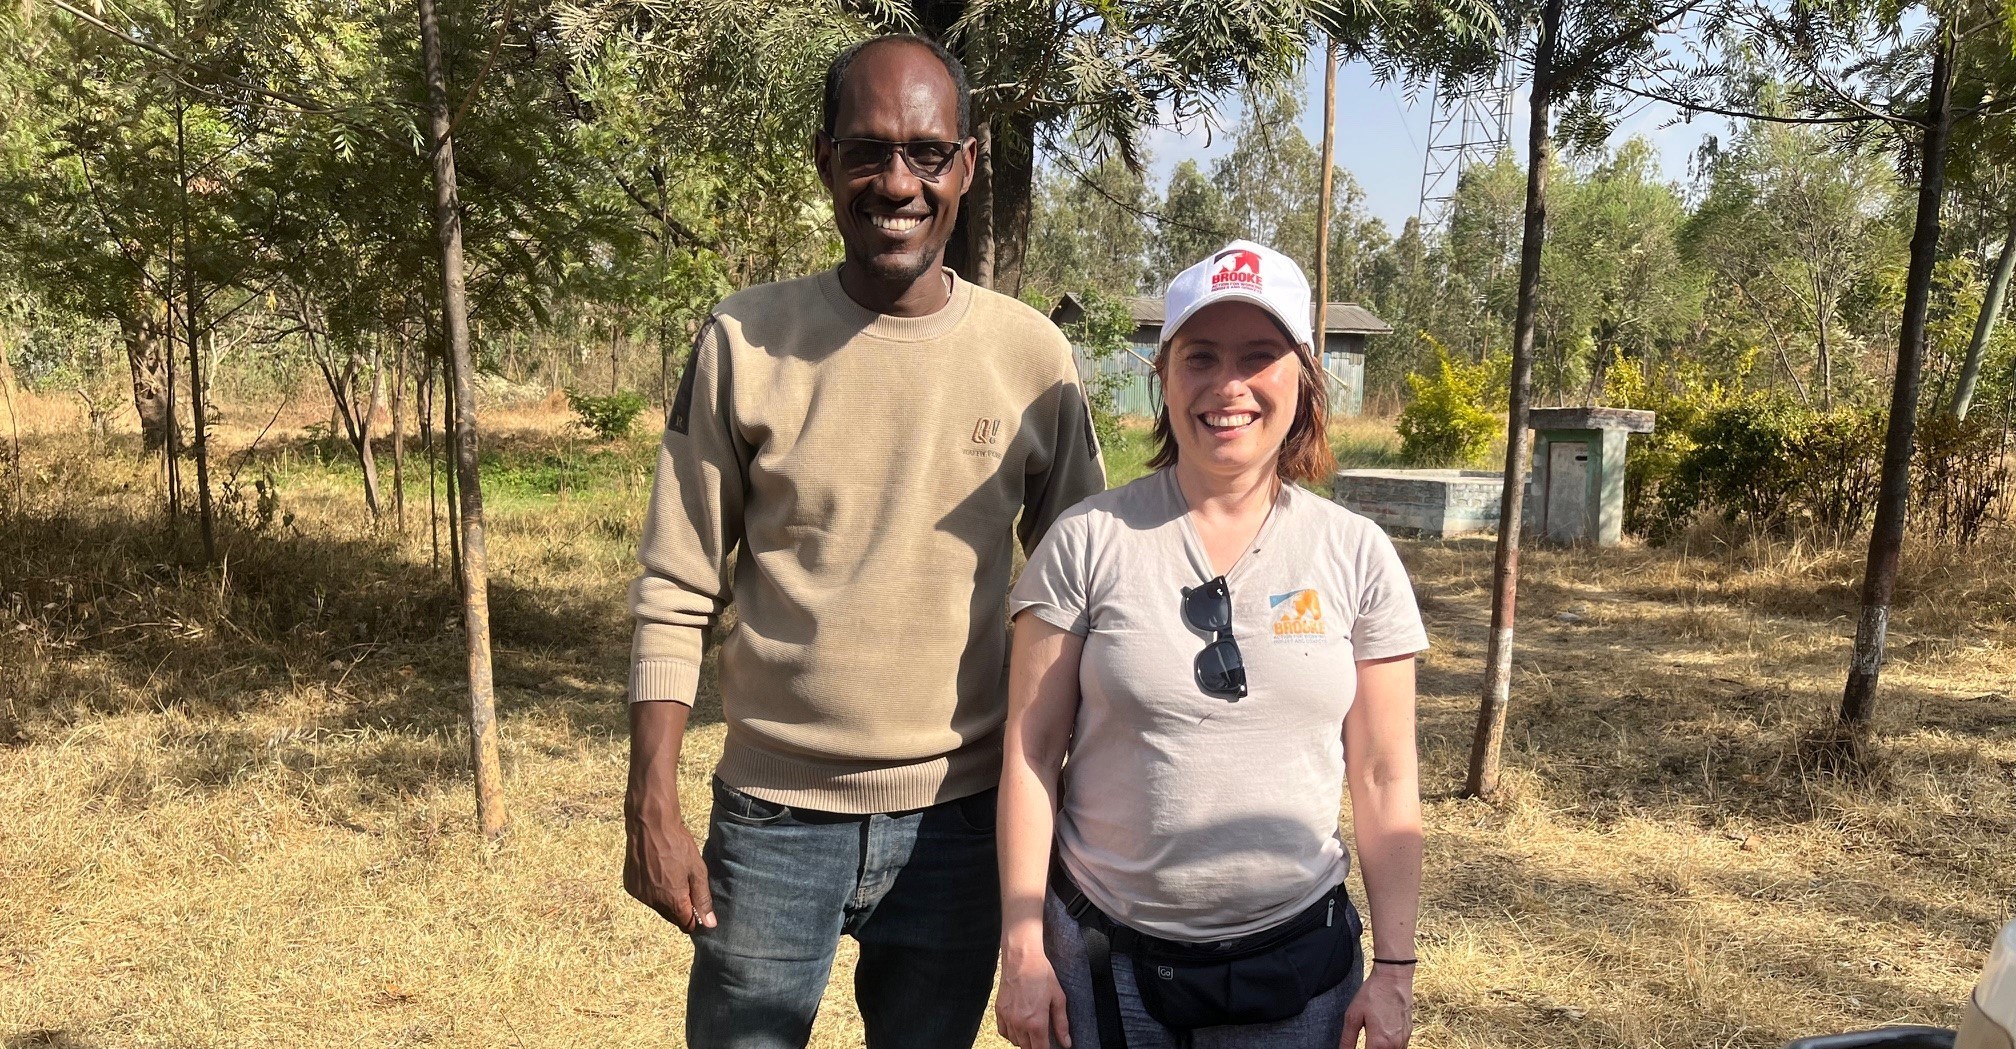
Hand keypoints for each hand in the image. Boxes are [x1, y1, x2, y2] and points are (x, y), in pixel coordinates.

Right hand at [623, 786, 714, 932]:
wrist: (650, 825)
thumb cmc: (677, 845)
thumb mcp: (697, 870)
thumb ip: (703, 898)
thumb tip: (709, 924)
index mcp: (673, 900)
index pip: (686, 925)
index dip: (694, 918)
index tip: (698, 906)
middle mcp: (654, 902)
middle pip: (671, 917)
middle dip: (680, 907)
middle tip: (685, 884)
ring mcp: (640, 895)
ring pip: (657, 906)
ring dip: (665, 898)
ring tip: (669, 873)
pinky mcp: (630, 886)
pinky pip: (645, 895)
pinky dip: (651, 889)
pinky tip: (655, 871)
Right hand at [995, 943, 1070, 1048]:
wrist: (1022, 959)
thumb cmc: (1042, 975)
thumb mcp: (1058, 999)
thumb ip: (1062, 1024)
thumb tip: (1066, 1043)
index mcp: (1036, 1023)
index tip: (1050, 1047)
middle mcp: (1019, 1024)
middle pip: (1027, 1048)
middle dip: (1036, 1045)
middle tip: (1043, 1036)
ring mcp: (1007, 1018)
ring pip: (1015, 1041)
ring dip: (1024, 1040)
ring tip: (1032, 1030)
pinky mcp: (999, 1011)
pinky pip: (1003, 1032)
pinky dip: (1011, 1034)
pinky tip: (1019, 1026)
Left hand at [1342, 963, 1412, 1047]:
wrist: (1393, 977)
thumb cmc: (1373, 993)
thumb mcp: (1353, 1016)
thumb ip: (1347, 1040)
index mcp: (1379, 1043)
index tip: (1354, 1048)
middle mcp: (1395, 1045)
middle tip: (1364, 1042)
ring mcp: (1404, 1039)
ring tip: (1371, 1040)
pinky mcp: (1409, 1033)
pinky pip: (1400, 1048)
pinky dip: (1390, 1047)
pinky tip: (1382, 1038)